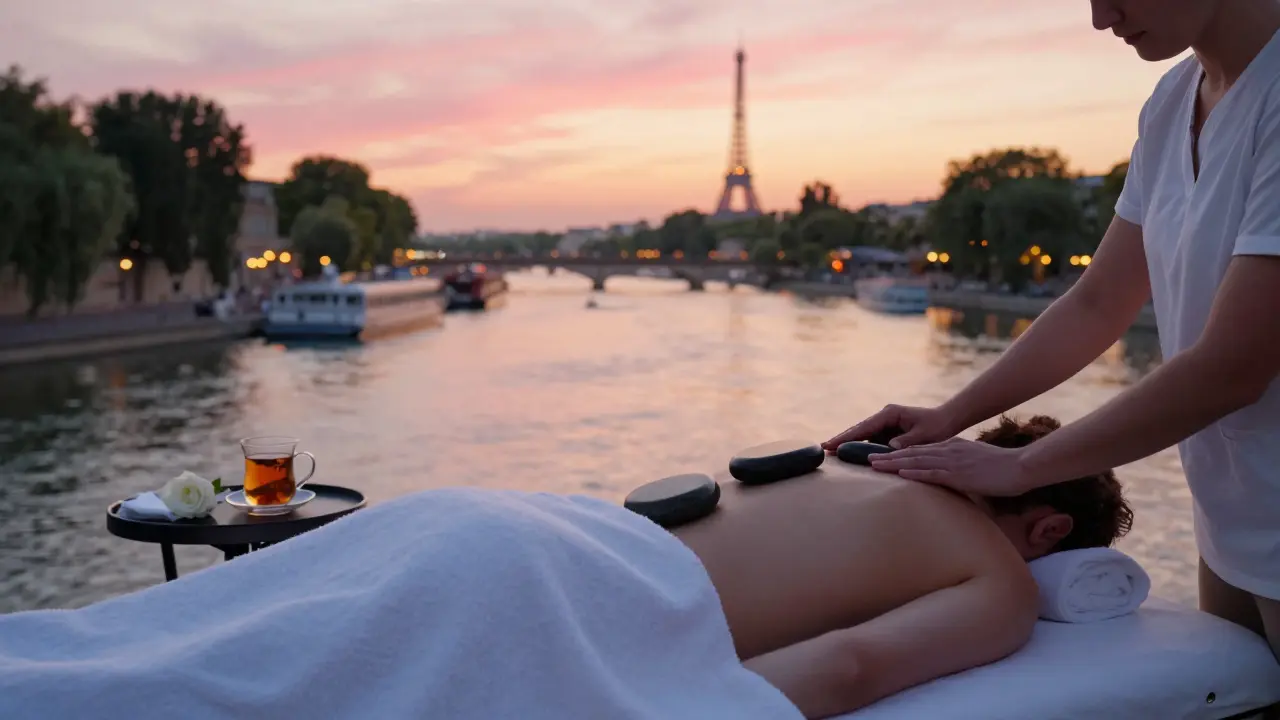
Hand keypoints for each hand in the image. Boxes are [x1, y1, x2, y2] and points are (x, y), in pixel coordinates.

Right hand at [822, 404, 957, 451]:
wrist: (947, 421)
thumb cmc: (937, 426)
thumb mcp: (925, 435)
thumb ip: (908, 441)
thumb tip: (890, 447)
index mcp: (890, 413)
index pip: (864, 427)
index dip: (847, 436)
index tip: (832, 443)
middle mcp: (884, 417)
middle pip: (858, 429)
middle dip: (841, 438)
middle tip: (822, 447)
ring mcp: (884, 424)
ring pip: (862, 435)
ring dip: (848, 443)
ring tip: (830, 451)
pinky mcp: (887, 432)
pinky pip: (870, 440)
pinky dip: (860, 447)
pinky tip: (848, 454)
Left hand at [868, 437, 1032, 496]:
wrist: (1022, 466)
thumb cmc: (1003, 469)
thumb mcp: (977, 463)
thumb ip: (960, 468)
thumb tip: (951, 477)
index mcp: (952, 447)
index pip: (919, 450)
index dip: (899, 453)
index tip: (882, 456)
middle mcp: (948, 450)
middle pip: (912, 453)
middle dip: (888, 456)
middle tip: (867, 458)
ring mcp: (953, 461)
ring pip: (917, 461)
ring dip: (893, 463)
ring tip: (873, 465)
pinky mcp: (960, 474)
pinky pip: (933, 473)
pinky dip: (915, 473)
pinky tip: (900, 474)